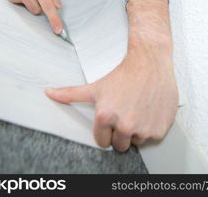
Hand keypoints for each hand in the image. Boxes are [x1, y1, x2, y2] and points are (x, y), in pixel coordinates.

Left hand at [44, 48, 178, 151]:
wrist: (150, 62)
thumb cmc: (124, 73)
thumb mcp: (96, 87)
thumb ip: (70, 94)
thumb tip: (48, 92)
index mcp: (105, 116)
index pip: (102, 141)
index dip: (105, 130)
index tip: (111, 118)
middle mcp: (124, 125)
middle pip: (119, 145)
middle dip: (120, 132)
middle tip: (124, 112)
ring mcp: (143, 128)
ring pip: (136, 141)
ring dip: (136, 130)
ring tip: (137, 108)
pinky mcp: (159, 129)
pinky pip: (152, 136)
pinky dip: (151, 126)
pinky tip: (148, 109)